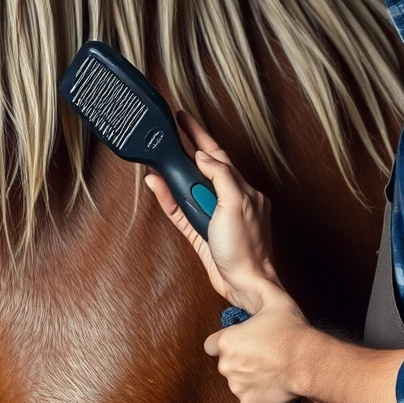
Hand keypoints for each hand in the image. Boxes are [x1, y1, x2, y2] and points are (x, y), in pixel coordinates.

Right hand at [143, 109, 278, 313]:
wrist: (245, 285)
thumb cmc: (247, 249)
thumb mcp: (236, 205)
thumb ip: (221, 177)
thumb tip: (203, 157)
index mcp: (241, 188)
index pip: (217, 153)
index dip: (199, 134)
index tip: (184, 117)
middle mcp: (227, 198)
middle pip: (200, 168)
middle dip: (183, 151)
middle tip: (166, 134)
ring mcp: (213, 215)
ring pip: (188, 189)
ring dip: (172, 177)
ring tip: (156, 164)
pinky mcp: (201, 232)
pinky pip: (180, 211)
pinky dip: (168, 199)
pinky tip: (158, 188)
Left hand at [202, 284, 309, 402]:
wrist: (309, 363)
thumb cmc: (292, 332)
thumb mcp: (274, 300)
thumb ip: (258, 289)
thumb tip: (253, 276)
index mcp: (226, 342)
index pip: (211, 345)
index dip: (225, 343)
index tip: (240, 343)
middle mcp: (226, 366)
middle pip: (226, 364)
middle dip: (240, 360)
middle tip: (262, 355)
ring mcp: (237, 386)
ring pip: (238, 382)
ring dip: (249, 377)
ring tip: (271, 368)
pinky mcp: (248, 402)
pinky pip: (249, 398)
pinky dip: (258, 394)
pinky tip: (273, 383)